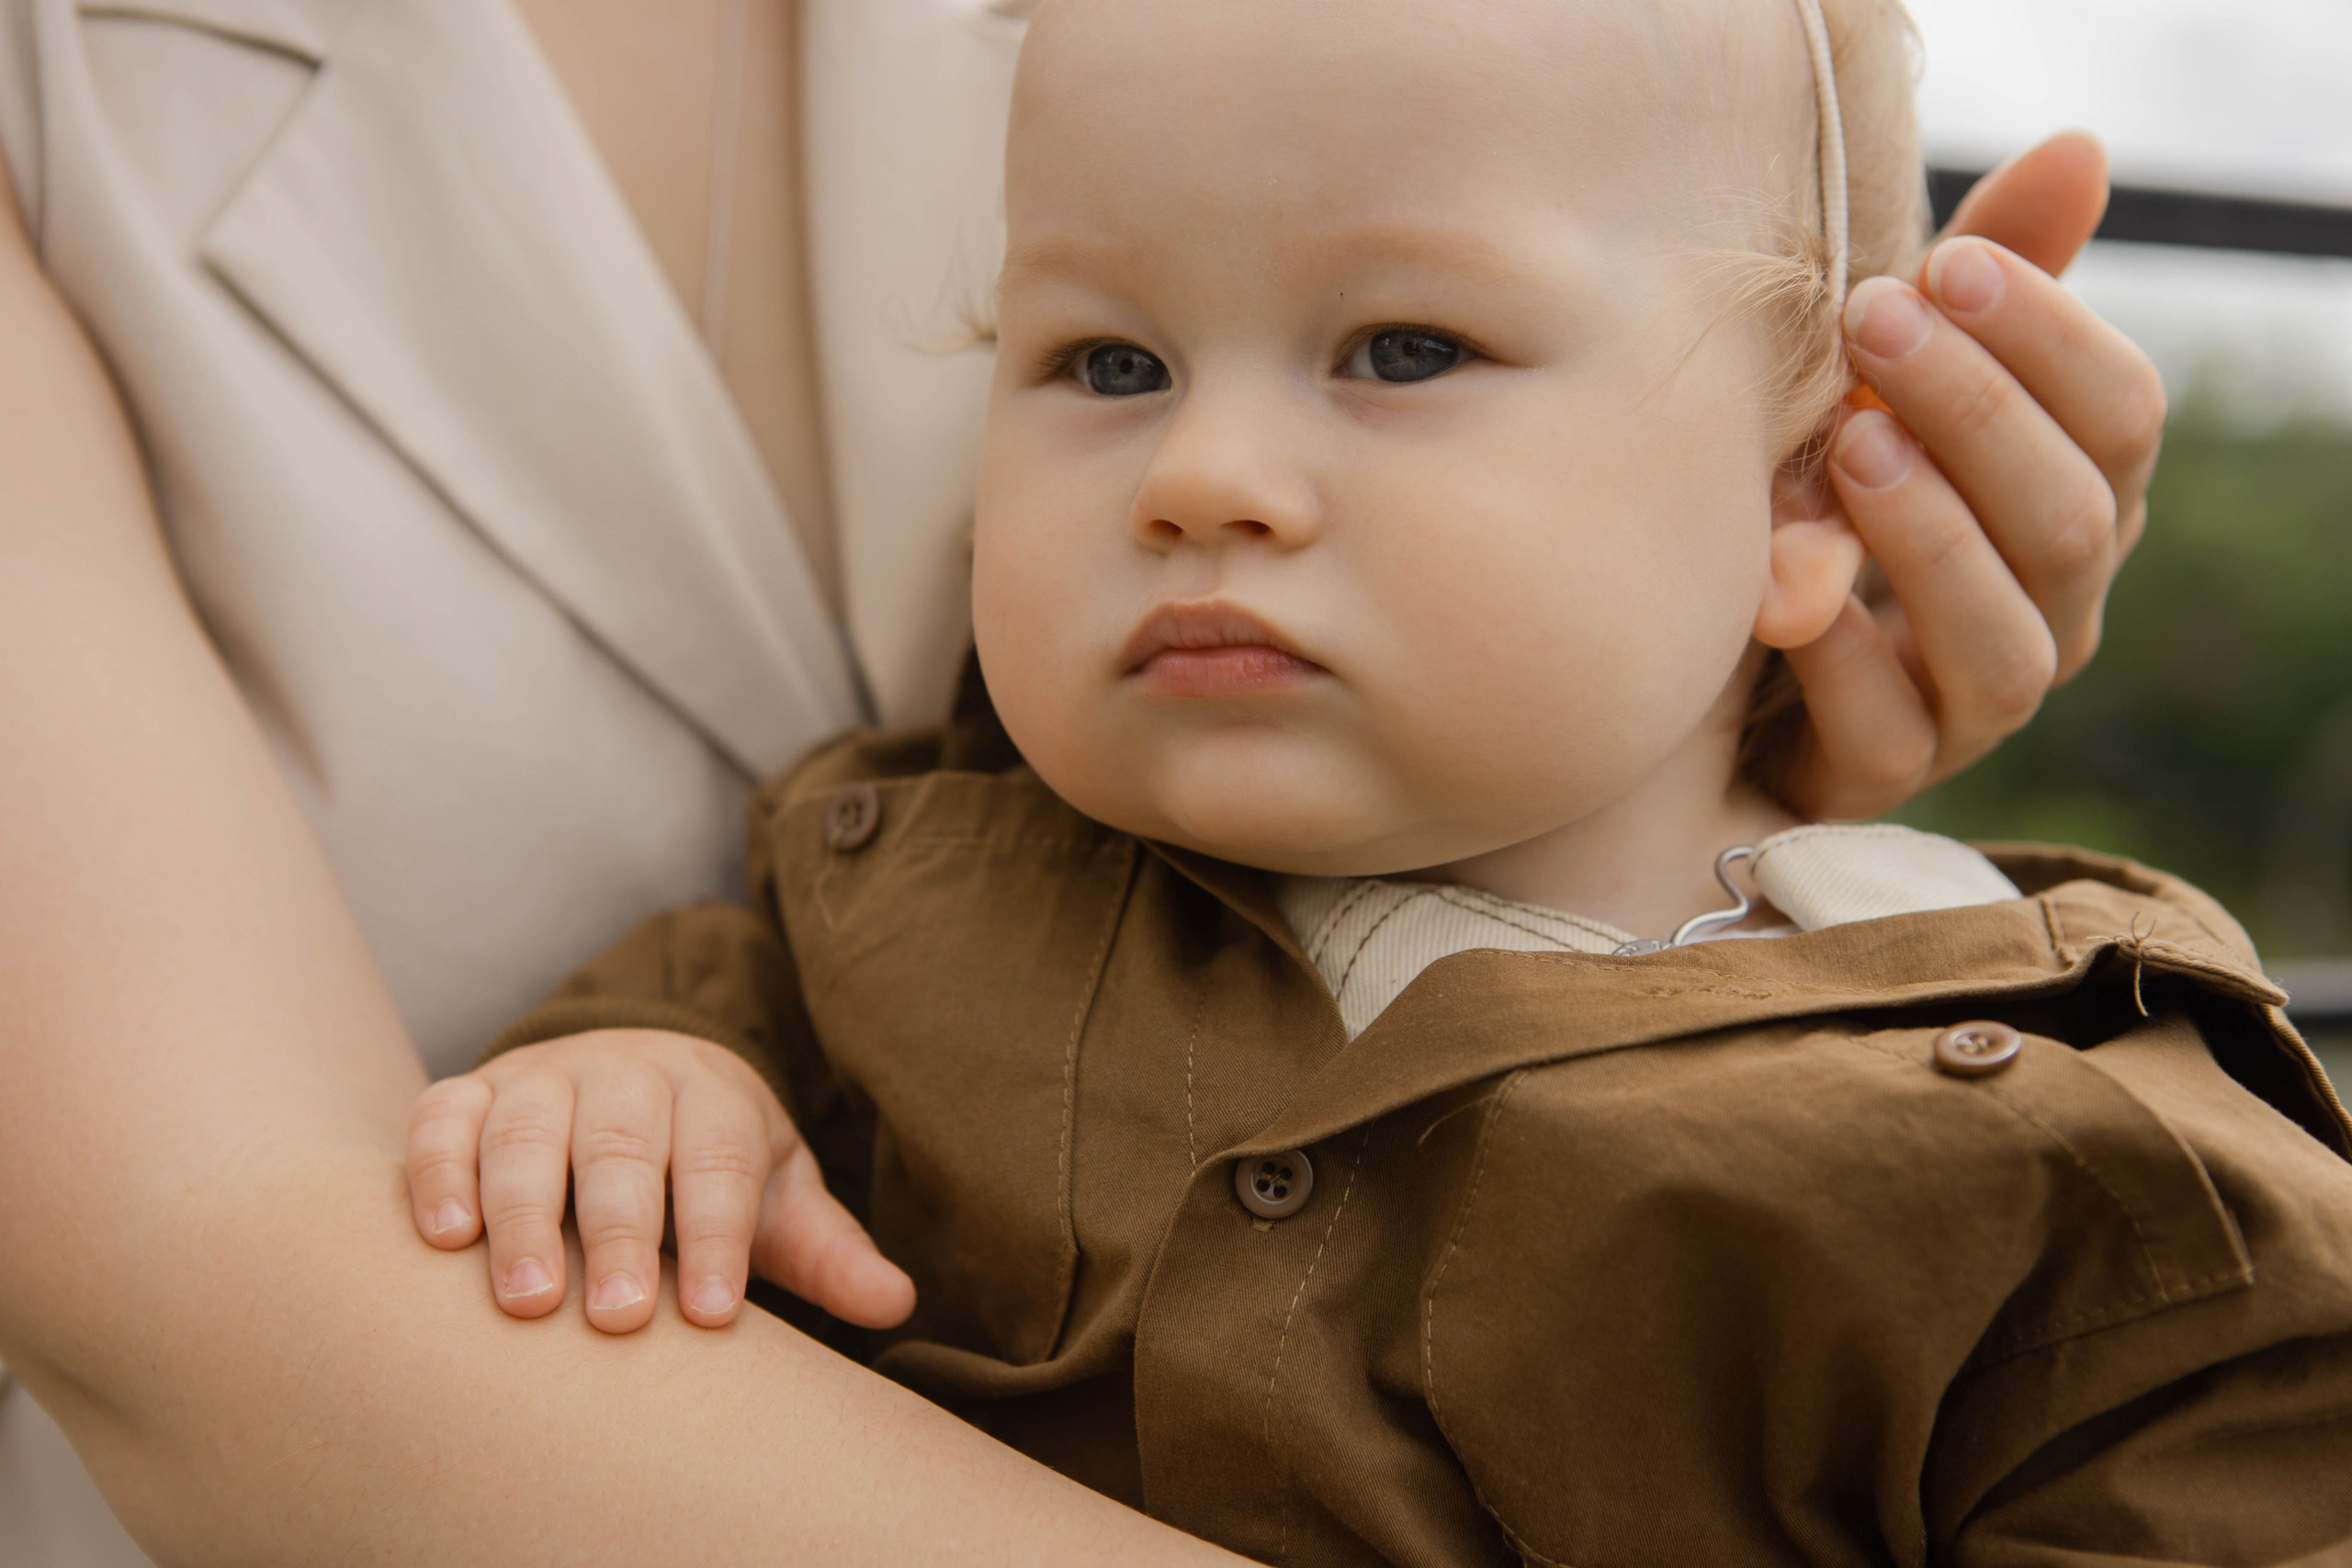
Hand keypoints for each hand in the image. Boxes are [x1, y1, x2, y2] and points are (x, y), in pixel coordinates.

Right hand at [406, 1029, 915, 1333]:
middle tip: (617, 1319)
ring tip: (526, 1302)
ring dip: (524, 1214)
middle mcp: (628, 1073)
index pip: (720, 1159)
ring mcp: (543, 1078)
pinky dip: (439, 1172)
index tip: (713, 1314)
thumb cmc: (708, 1166)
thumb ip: (826, 1251)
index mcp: (714, 1094)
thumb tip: (896, 1301)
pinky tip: (445, 1239)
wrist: (633, 1081)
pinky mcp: (470, 1093)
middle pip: (624, 1146)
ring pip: (529, 1133)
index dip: (718, 1233)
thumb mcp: (775, 1200)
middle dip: (620, 1232)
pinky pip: (443, 1120)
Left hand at [1781, 132, 2166, 818]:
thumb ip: (1970, 288)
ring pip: (2005, 645)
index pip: (2123, 420)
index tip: (1944, 262)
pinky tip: (1781, 596)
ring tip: (1849, 445)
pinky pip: (1886, 738)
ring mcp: (1967, 709)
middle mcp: (2044, 610)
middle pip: (2070, 520)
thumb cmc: (1802, 487)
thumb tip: (2079, 149)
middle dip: (1977, 413)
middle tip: (1871, 321)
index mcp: (2066, 502)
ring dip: (1929, 537)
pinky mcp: (1875, 781)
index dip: (2050, 339)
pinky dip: (1839, 663)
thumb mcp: (1870, 384)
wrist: (1678, 640)